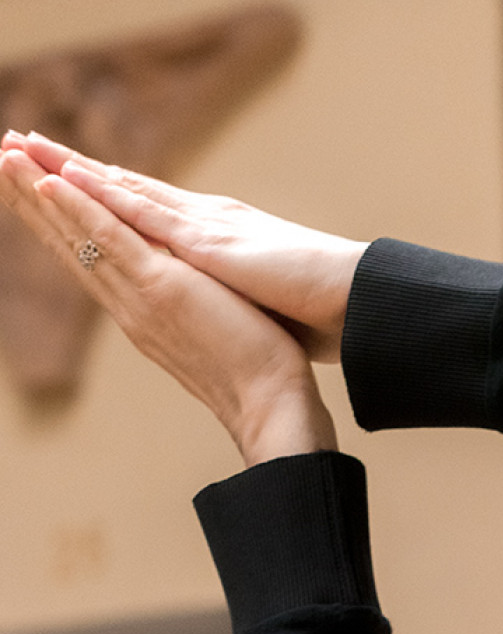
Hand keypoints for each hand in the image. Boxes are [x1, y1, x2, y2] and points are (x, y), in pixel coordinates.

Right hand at [0, 146, 335, 464]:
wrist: (272, 404)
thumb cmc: (257, 372)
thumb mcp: (214, 326)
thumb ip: (191, 308)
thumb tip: (189, 294)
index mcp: (143, 308)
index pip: (92, 256)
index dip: (60, 220)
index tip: (31, 186)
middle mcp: (131, 303)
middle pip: (71, 242)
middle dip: (32, 199)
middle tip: (0, 158)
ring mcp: (141, 294)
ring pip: (79, 234)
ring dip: (39, 193)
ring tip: (5, 155)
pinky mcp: (161, 287)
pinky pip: (109, 239)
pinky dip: (78, 211)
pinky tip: (47, 184)